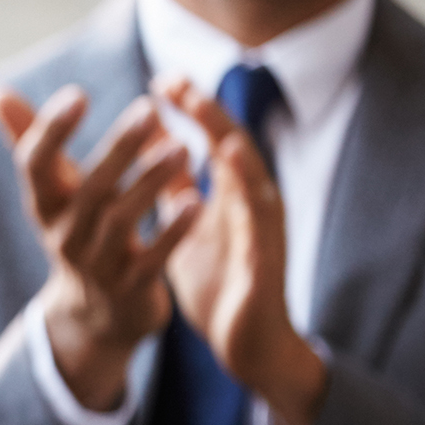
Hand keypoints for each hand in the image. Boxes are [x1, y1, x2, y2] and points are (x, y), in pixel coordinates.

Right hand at [0, 84, 197, 411]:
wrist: (93, 315)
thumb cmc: (75, 232)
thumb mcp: (49, 192)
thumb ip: (27, 139)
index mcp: (43, 205)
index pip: (35, 164)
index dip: (51, 131)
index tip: (77, 93)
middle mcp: (64, 234)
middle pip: (89, 188)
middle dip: (118, 149)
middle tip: (149, 109)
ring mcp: (97, 263)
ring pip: (122, 220)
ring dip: (151, 182)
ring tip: (183, 146)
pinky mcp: (132, 288)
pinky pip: (153, 258)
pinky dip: (173, 231)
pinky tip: (197, 200)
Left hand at [156, 75, 327, 424]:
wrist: (245, 344)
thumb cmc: (220, 282)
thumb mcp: (188, 228)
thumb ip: (177, 189)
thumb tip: (157, 148)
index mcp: (230, 195)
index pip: (211, 141)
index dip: (190, 110)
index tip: (161, 79)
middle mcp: (252, 205)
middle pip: (234, 149)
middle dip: (209, 116)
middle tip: (179, 84)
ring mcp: (263, 233)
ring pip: (253, 183)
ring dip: (233, 151)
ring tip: (209, 121)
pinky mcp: (267, 265)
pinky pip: (259, 233)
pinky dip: (247, 207)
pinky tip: (233, 188)